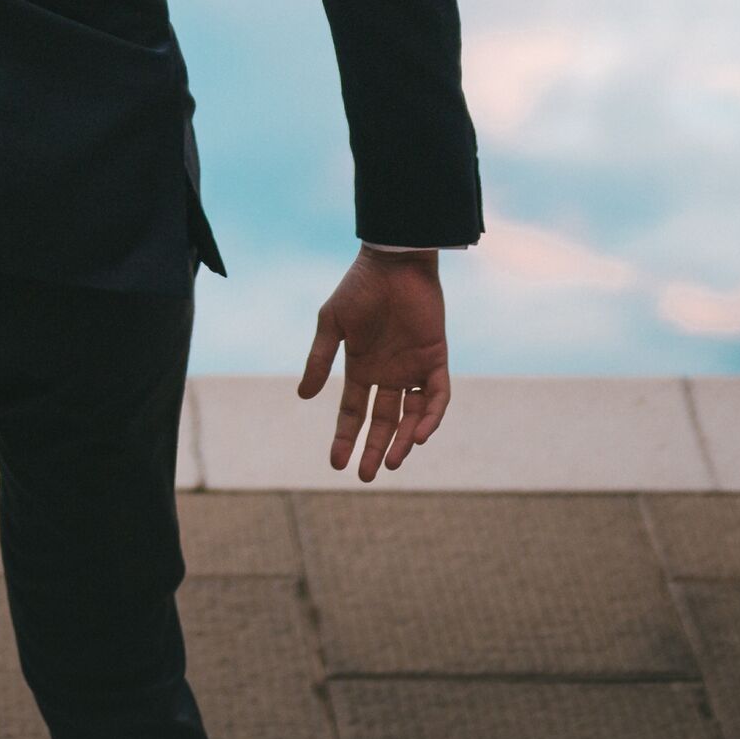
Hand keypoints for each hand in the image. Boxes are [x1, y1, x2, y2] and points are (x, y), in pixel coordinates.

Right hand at [299, 247, 450, 480]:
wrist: (395, 262)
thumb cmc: (359, 288)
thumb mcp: (332, 324)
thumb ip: (320, 359)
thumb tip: (302, 396)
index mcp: (361, 367)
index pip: (353, 412)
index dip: (344, 437)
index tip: (335, 463)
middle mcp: (387, 373)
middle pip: (383, 421)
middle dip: (375, 449)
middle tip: (366, 476)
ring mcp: (413, 368)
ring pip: (411, 415)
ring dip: (404, 440)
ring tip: (394, 462)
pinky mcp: (435, 359)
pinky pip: (437, 396)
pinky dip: (431, 417)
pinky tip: (419, 434)